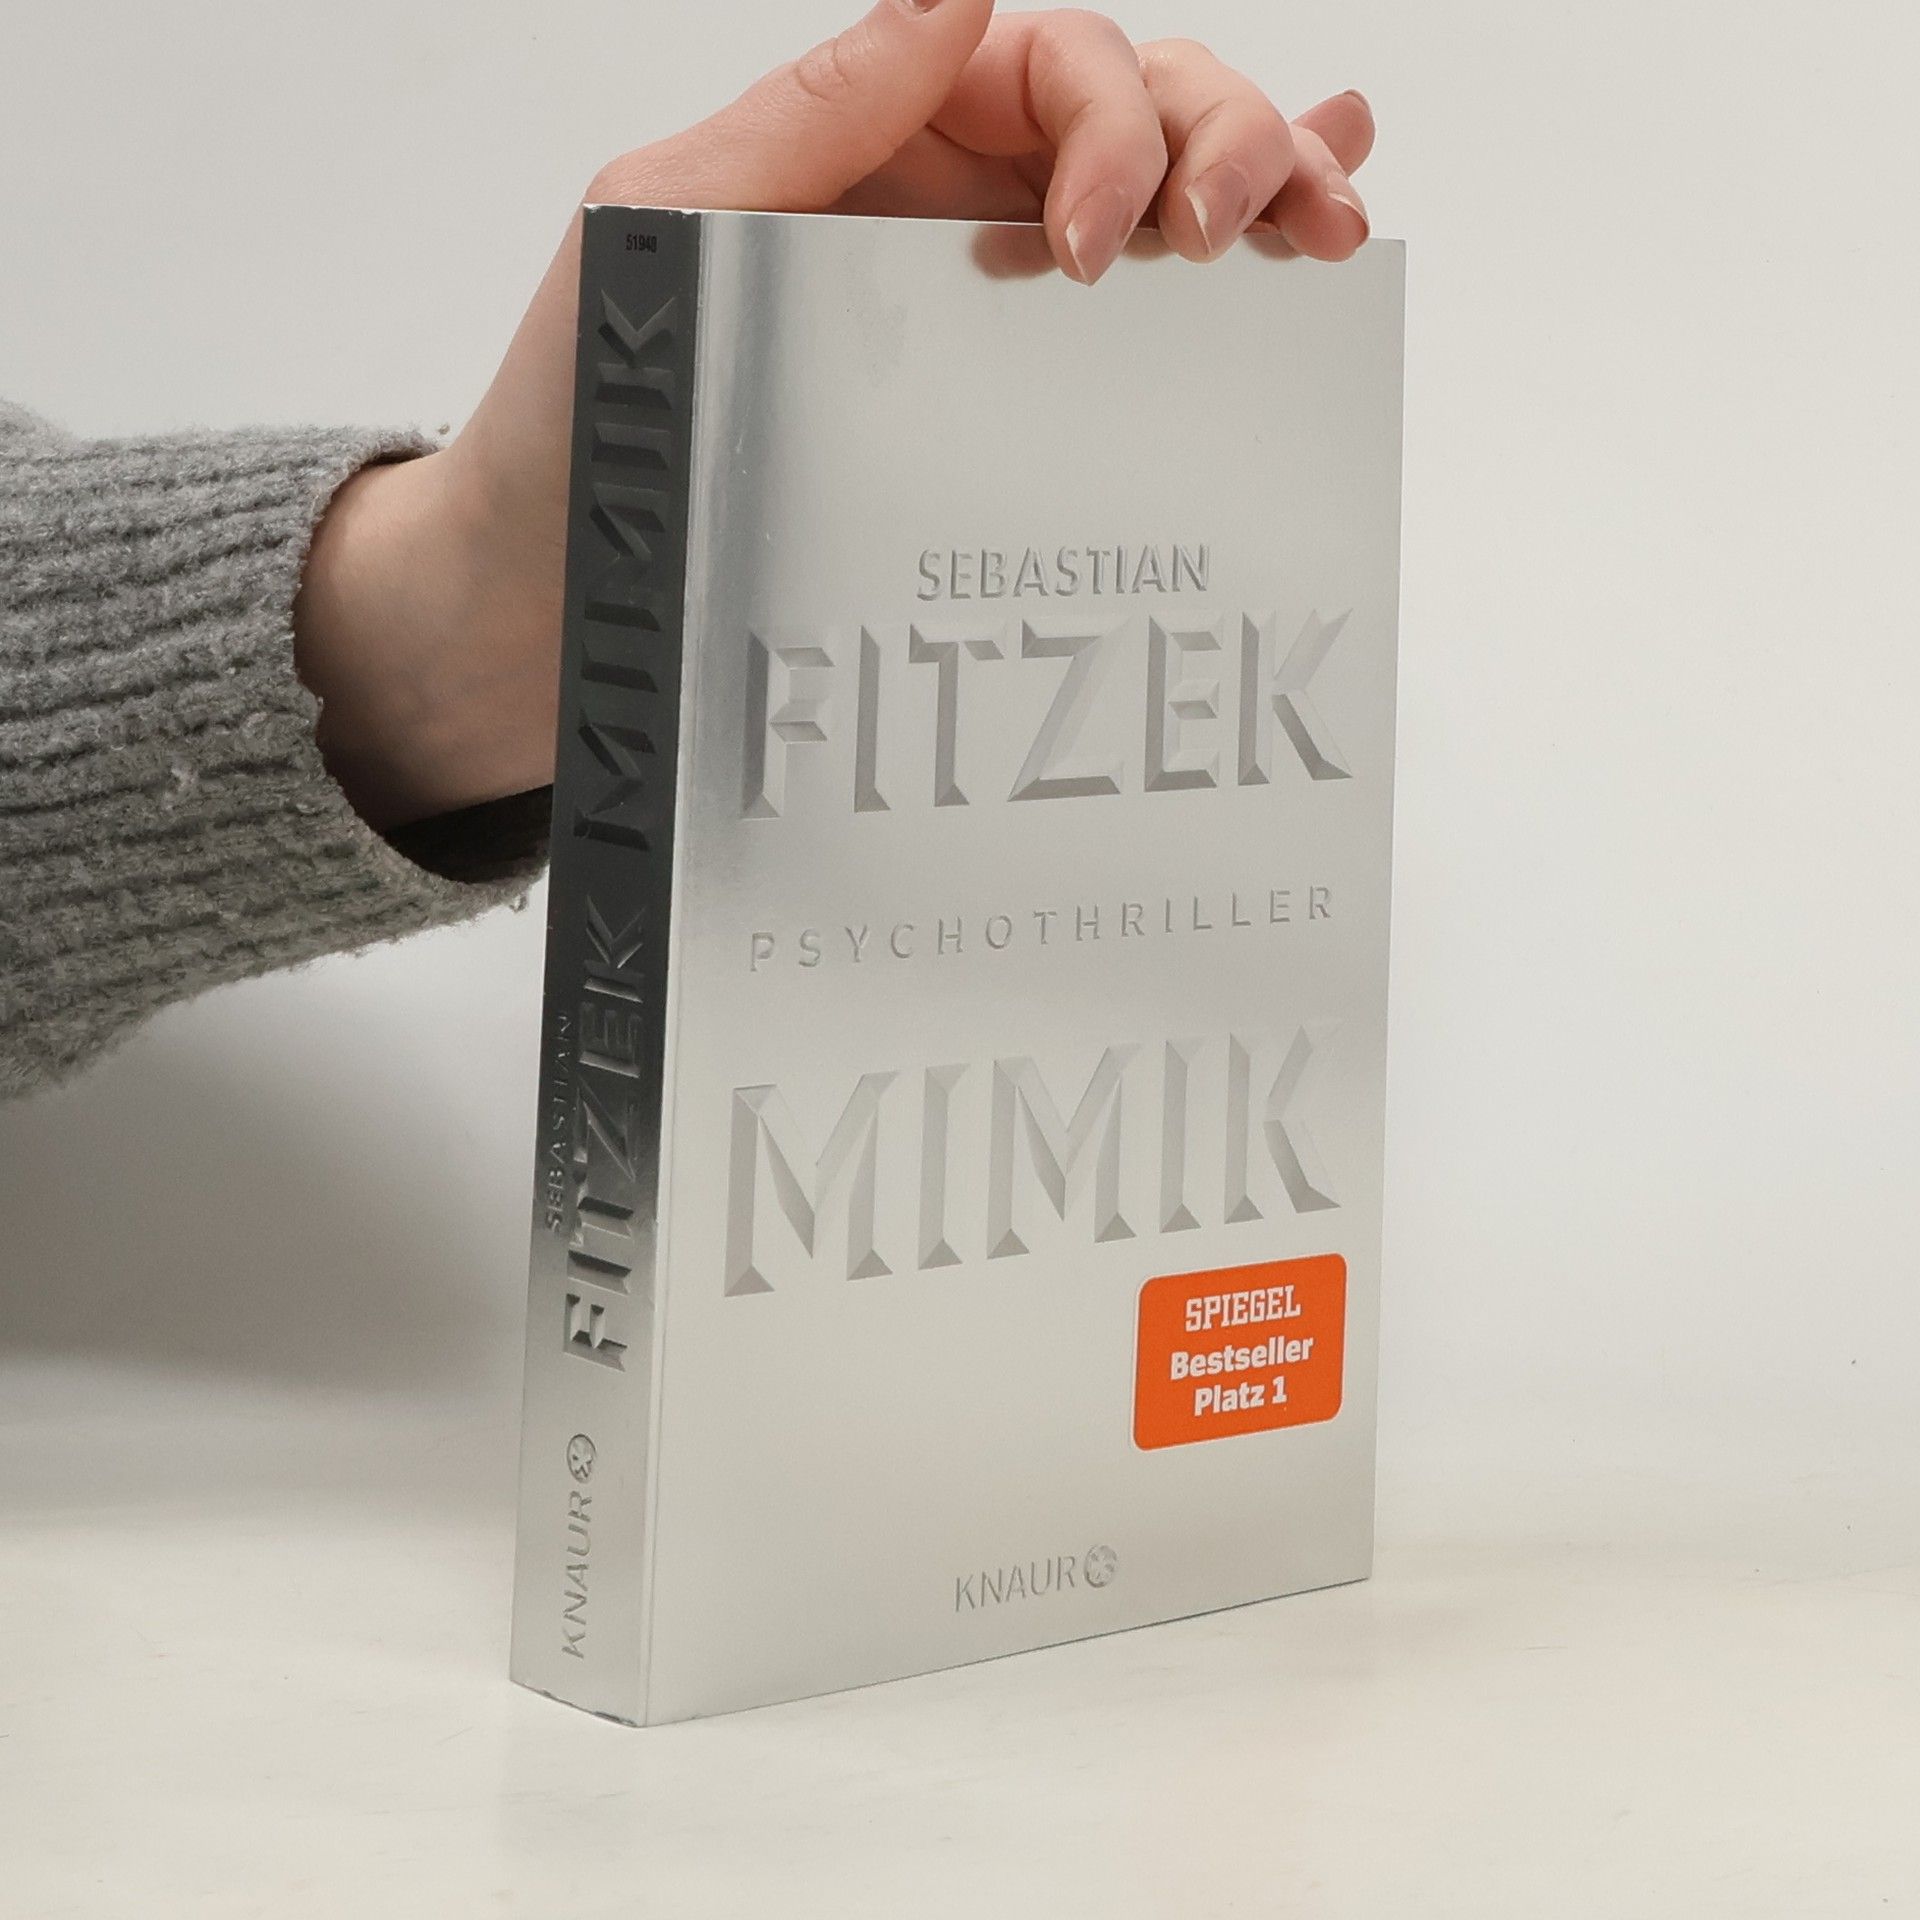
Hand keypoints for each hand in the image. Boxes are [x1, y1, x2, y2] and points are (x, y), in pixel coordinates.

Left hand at [294, 0, 1376, 830]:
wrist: (558, 601)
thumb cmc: (580, 422)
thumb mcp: (661, 225)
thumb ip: (809, 114)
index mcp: (868, 145)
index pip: (1041, 66)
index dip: (1110, 125)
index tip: (1108, 246)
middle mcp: (939, 205)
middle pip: (1127, 110)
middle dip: (1216, 144)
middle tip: (1239, 238)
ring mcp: (980, 304)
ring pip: (1159, 193)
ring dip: (1260, 182)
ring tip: (1326, 220)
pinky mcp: (1000, 410)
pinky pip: (1136, 318)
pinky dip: (1234, 260)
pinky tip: (1321, 223)